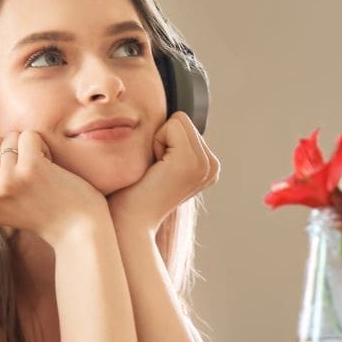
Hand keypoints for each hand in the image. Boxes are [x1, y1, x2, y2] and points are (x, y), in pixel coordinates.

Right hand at [0, 131, 108, 245]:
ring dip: (30, 149)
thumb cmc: (43, 217)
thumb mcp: (0, 212)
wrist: (78, 232)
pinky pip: (29, 135)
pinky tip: (51, 168)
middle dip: (13, 153)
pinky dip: (43, 146)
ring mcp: (6, 181)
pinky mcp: (29, 168)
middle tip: (31, 179)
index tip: (14, 183)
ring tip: (41, 175)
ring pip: (10, 137)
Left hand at [108, 112, 219, 233]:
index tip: (157, 169)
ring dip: (158, 141)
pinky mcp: (193, 161)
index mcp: (208, 166)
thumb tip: (166, 119)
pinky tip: (156, 170)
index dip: (163, 141)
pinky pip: (172, 125)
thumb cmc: (133, 194)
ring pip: (178, 120)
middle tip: (155, 171)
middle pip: (182, 119)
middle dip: (161, 139)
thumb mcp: (160, 165)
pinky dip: (156, 142)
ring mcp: (206, 164)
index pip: (184, 124)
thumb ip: (171, 144)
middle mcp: (212, 166)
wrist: (129, 222)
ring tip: (156, 171)